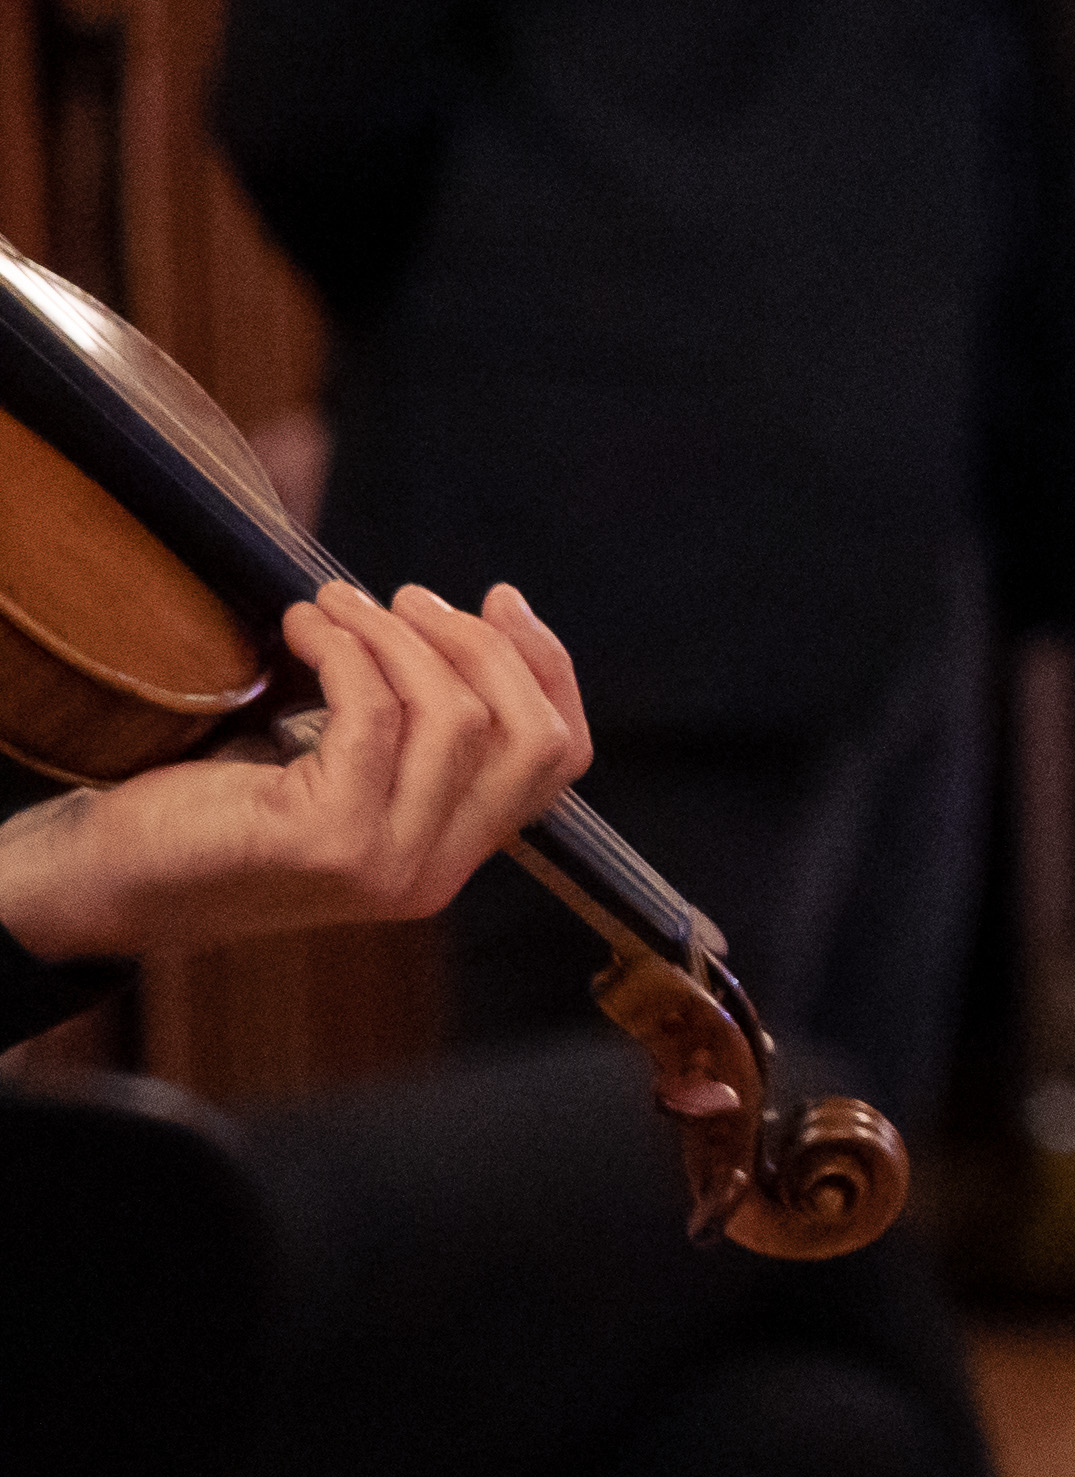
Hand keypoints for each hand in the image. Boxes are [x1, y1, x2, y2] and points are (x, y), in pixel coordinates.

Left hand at [0, 581, 595, 963]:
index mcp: (451, 855)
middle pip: (529, 736)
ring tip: (337, 603)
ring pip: (456, 719)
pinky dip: (345, 653)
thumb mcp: (339, 771)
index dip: (547, 668)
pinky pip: (373, 719)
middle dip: (480, 646)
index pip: (558, 758)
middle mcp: (435, 873)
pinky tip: (303, 629)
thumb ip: (410, 731)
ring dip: (398, 635)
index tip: (501, 600)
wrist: (113, 879)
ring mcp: (388, 865)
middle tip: (407, 597)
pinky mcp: (328, 843)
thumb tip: (464, 618)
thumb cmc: (215, 811)